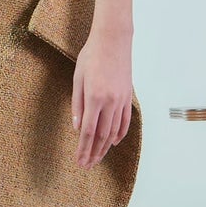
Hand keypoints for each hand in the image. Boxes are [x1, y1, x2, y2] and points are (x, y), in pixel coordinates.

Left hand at [71, 29, 133, 167]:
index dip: (83, 149)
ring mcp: (121, 100)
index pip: (88, 132)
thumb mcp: (77, 79)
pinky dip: (120, 134)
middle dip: (94, 153)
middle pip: (102, 136)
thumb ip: (77, 105)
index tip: (80, 161)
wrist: (113, 40)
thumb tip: (77, 128)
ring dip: (105, 147)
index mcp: (94, 97)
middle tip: (87, 166)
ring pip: (114, 131)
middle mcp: (110, 102)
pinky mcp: (128, 96)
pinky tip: (114, 143)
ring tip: (98, 158)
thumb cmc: (91, 56)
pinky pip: (125, 120)